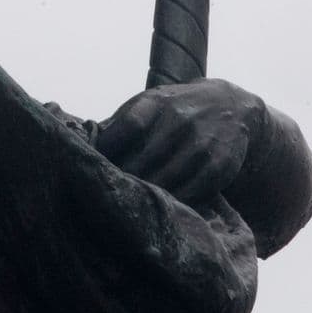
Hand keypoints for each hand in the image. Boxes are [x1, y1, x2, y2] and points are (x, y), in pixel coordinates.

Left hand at [95, 80, 264, 205]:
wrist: (231, 105)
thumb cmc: (175, 109)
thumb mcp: (149, 104)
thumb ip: (119, 123)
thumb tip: (80, 145)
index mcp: (157, 102)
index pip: (128, 126)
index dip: (108, 150)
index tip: (94, 168)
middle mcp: (181, 120)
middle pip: (144, 161)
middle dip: (122, 182)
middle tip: (107, 198)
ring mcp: (202, 144)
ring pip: (165, 182)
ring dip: (144, 198)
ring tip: (128, 210)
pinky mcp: (219, 166)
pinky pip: (190, 194)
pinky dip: (172, 204)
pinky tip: (159, 209)